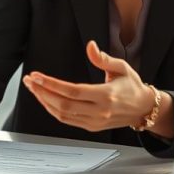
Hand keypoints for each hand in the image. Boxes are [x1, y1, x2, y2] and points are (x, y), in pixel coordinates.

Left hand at [22, 40, 165, 133]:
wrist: (143, 109)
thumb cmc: (132, 86)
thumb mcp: (122, 67)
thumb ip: (103, 58)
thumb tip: (90, 46)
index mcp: (107, 95)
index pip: (72, 91)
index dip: (51, 84)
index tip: (36, 76)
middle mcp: (100, 111)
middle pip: (63, 104)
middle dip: (42, 92)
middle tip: (30, 80)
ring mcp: (94, 122)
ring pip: (62, 114)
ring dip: (44, 101)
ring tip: (33, 88)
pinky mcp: (91, 127)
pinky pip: (67, 120)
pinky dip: (52, 110)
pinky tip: (45, 98)